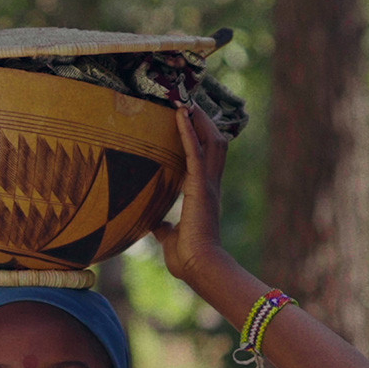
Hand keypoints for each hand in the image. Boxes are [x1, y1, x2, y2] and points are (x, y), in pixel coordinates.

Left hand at [152, 103, 229, 283]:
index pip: (206, 158)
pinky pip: (194, 151)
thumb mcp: (170, 237)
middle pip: (214, 143)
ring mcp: (206, 184)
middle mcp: (209, 185)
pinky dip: (187, 131)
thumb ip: (164, 226)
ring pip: (210, 141)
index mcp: (203, 195)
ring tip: (186, 101)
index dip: (201, 138)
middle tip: (191, 101)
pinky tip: (180, 115)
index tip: (192, 121)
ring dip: (199, 120)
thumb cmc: (187, 257)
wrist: (198, 266)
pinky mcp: (199, 187)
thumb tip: (154, 223)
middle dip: (204, 121)